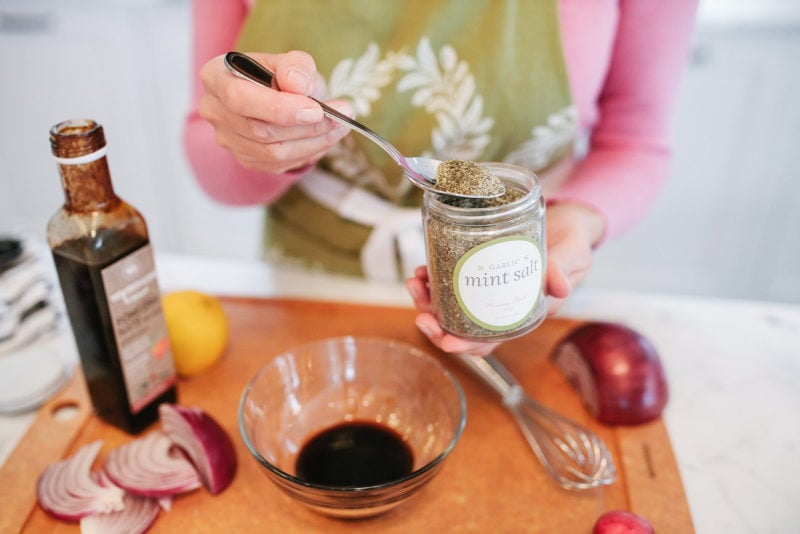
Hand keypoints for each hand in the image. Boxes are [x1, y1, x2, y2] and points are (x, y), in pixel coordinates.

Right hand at [197, 51, 351, 173]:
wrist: (280, 98)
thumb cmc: (282, 77)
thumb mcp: (292, 62)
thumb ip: (296, 67)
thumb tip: (297, 85)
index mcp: (216, 77)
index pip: (240, 99)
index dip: (279, 108)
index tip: (316, 109)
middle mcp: (215, 111)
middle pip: (259, 130)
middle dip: (305, 127)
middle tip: (341, 118)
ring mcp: (228, 139)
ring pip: (272, 152)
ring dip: (313, 142)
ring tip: (341, 127)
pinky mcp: (247, 159)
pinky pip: (279, 164)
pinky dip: (308, 152)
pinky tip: (326, 138)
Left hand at [405, 200, 604, 349]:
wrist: (567, 221)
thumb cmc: (572, 244)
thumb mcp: (573, 255)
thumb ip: (563, 268)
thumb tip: (559, 288)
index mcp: (521, 313)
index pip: (489, 341)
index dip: (466, 346)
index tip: (445, 340)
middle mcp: (499, 307)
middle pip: (461, 328)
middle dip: (436, 326)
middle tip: (421, 313)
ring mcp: (485, 290)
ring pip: (448, 306)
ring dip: (427, 301)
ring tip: (416, 283)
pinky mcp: (476, 271)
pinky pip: (448, 282)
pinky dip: (432, 279)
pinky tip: (423, 269)